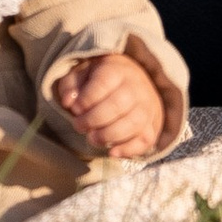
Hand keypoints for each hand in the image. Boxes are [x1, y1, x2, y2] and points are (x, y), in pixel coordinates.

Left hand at [51, 50, 166, 163]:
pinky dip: (129, 149)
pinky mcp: (152, 125)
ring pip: (134, 123)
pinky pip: (146, 139)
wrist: (133, 84)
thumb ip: (70, 85)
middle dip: (94, 119)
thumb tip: (69, 101)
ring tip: (92, 139)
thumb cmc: (101, 81)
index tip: (75, 109)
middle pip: (119, 103)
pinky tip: (112, 152)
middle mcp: (136, 86)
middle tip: (79, 126)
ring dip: (110, 135)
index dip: (87, 98)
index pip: (104, 81)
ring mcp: (147, 106)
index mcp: (117, 69)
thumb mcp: (83, 75)